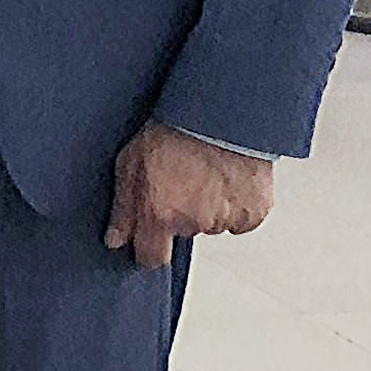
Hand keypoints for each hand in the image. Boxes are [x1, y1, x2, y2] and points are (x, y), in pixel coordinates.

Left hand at [105, 123, 272, 268]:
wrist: (221, 112)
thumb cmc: (174, 130)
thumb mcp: (130, 163)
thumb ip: (123, 209)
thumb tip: (116, 240)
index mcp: (160, 214)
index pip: (152, 258)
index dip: (151, 249)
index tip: (152, 239)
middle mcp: (193, 222)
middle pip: (184, 233)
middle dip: (181, 215)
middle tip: (182, 182)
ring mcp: (226, 218)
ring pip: (213, 224)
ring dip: (210, 208)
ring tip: (206, 174)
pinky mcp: (255, 212)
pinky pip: (241, 218)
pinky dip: (237, 205)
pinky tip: (228, 179)